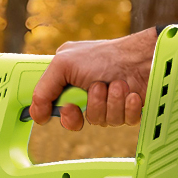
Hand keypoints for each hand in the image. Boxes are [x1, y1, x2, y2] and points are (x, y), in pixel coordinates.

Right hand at [30, 27, 158, 130]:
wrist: (142, 58)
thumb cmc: (105, 56)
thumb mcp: (63, 65)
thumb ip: (43, 90)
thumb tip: (35, 115)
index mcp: (69, 82)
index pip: (57, 109)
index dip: (64, 114)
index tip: (70, 108)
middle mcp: (86, 94)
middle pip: (78, 120)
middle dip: (90, 106)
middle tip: (97, 89)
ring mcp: (107, 103)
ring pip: (101, 121)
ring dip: (110, 102)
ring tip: (117, 83)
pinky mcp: (128, 110)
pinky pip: (123, 121)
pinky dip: (127, 107)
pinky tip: (132, 93)